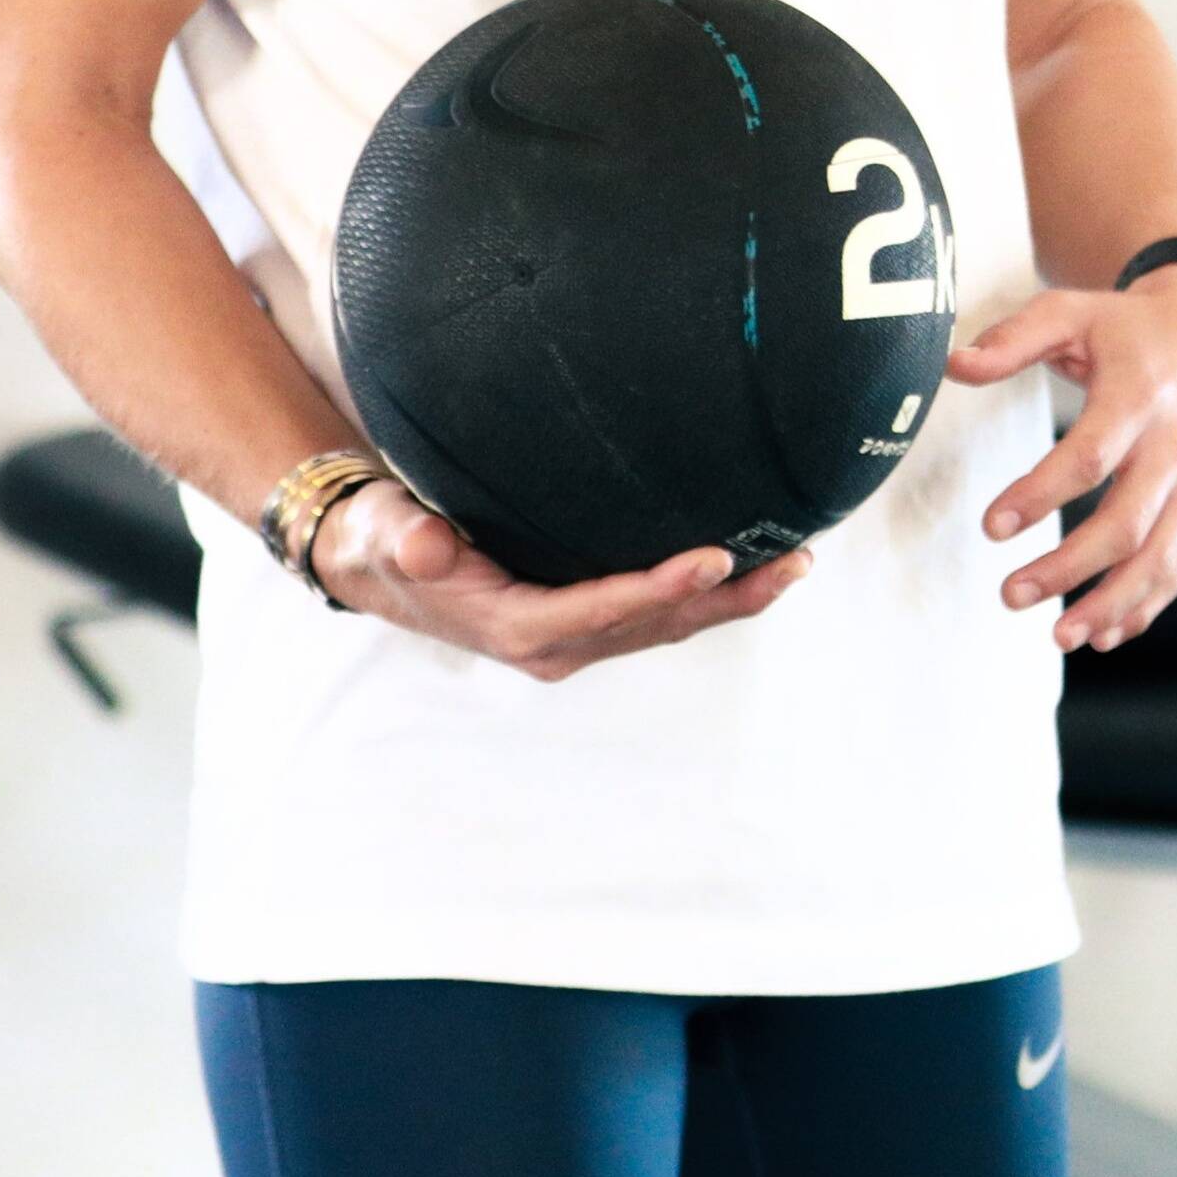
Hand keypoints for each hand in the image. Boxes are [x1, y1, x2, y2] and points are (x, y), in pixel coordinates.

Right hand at [312, 476, 805, 680]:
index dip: (659, 588)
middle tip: (792, 561)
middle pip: (655, 623)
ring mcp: (575, 634)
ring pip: (668, 622)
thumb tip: (423, 548)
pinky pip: (658, 610)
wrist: (379, 561)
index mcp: (516, 626)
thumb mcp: (385, 534)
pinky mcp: (587, 618)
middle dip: (726, 597)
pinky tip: (755, 560)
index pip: (601, 610)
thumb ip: (405, 540)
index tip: (714, 556)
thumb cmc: (384, 539)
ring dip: (733, 597)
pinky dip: (708, 590)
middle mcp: (555, 642)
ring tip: (797, 561)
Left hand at [953, 273, 1176, 648]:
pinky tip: (1104, 635)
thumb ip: (1013, 339)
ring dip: (1111, 604)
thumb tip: (953, 366)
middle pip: (1126, 522)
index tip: (991, 527)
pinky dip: (1145, 606)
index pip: (1091, 456)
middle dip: (1069, 568)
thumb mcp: (1072, 313)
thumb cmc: (1128, 329)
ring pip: (1159, 557)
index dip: (1041, 495)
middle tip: (1010, 595)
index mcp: (1140, 396)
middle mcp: (1175, 445)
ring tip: (1059, 637)